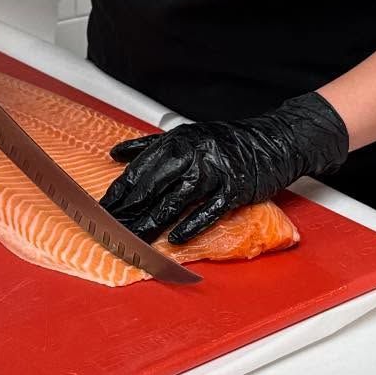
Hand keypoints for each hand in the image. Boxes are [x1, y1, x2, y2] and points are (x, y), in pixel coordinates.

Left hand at [101, 93, 348, 244]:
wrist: (273, 141)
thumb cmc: (228, 142)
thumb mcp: (187, 135)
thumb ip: (150, 145)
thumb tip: (116, 154)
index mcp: (179, 140)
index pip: (140, 168)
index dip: (119, 190)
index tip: (102, 208)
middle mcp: (194, 153)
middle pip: (153, 185)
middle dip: (128, 209)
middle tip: (110, 228)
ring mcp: (215, 172)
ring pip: (176, 200)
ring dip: (152, 222)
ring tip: (134, 238)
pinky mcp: (234, 189)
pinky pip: (208, 210)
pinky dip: (191, 225)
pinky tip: (175, 239)